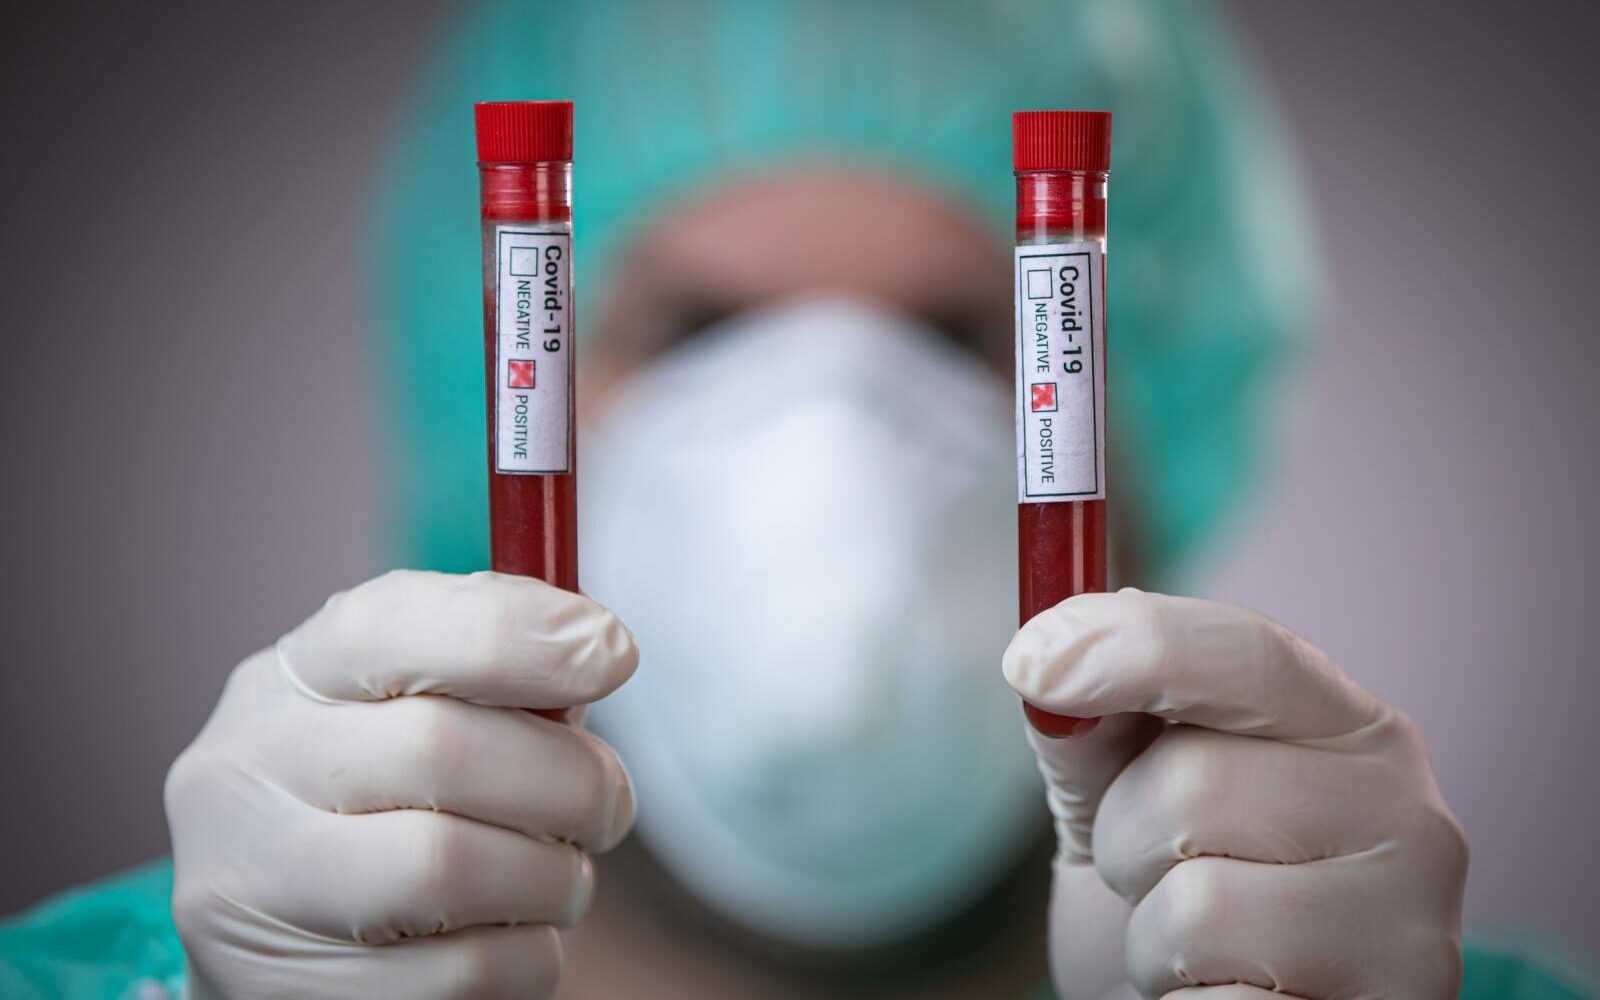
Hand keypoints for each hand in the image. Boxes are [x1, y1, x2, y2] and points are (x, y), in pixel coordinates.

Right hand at [165, 570, 638, 999]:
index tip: (615, 653)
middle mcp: (247, 771)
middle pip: (441, 750)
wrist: (284, 931)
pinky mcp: (290, 987)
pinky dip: (527, 954)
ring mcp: (256, 888)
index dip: (515, 631)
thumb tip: (594, 650)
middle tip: (609, 804)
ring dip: (553, 876)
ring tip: (563, 876)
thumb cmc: (384, 795)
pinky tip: (516, 934)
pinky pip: (462, 970)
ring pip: (449, 869)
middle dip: (568, 778)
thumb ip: (494, 672)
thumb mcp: (409, 707)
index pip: (386, 626)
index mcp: (289, 677)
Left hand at [1003, 589, 1467, 999]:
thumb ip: (1092, 724)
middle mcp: (1409, 818)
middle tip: (1156, 878)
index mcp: (1351, 730)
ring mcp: (1411, 934)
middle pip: (1196, 782)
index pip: (1249, 653)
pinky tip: (1218, 998)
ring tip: (1193, 955)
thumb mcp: (1122, 800)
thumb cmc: (1175, 902)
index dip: (1135, 646)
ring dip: (1151, 944)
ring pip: (1199, 910)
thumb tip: (1045, 656)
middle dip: (1127, 840)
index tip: (1028, 663)